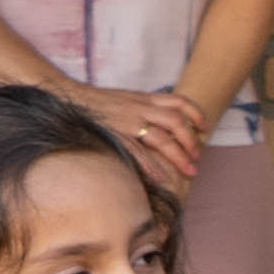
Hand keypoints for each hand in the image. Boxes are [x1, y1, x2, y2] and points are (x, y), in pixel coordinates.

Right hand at [62, 81, 207, 188]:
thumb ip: (144, 106)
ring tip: (189, 170)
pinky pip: (136, 151)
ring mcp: (126, 120)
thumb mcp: (125, 98)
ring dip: (179, 155)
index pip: (178, 101)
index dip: (196, 114)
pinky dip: (151, 165)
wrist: (68, 96)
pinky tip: (161, 178)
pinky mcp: (113, 133)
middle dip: (191, 140)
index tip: (204, 128)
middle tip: (198, 156)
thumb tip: (161, 119)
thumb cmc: (96, 102)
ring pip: (162, 138)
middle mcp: (139, 107)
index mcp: (143, 98)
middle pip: (176, 122)